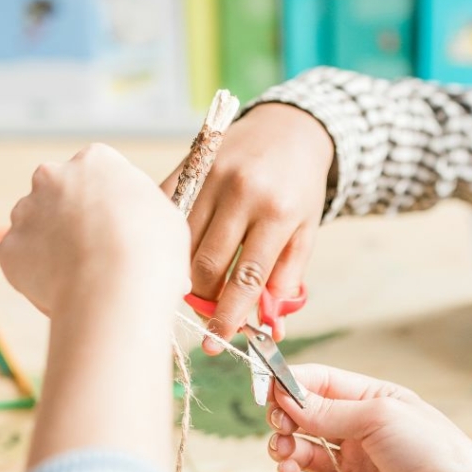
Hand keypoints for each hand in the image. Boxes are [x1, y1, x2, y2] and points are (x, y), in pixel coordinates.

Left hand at [1, 143, 188, 318]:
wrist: (117, 290)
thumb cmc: (152, 252)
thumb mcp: (167, 217)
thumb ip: (143, 208)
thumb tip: (140, 222)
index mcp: (97, 162)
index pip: (99, 169)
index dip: (112, 197)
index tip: (123, 219)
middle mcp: (54, 177)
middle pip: (63, 191)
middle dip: (78, 214)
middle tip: (104, 245)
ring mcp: (26, 211)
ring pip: (41, 224)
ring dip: (59, 243)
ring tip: (91, 273)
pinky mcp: (10, 248)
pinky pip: (26, 259)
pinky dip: (43, 272)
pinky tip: (72, 285)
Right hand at [161, 103, 333, 349]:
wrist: (289, 129)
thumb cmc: (299, 188)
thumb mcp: (305, 231)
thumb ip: (287, 277)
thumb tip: (271, 327)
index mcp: (278, 212)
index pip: (248, 276)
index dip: (230, 313)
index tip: (219, 341)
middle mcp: (242, 192)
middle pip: (208, 263)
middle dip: (203, 300)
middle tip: (206, 318)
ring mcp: (211, 176)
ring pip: (181, 243)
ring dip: (183, 275)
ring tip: (194, 291)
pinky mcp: (189, 166)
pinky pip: (166, 213)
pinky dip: (166, 241)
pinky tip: (173, 257)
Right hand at [266, 364, 471, 471]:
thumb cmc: (433, 453)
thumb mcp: (380, 416)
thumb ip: (329, 411)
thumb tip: (286, 398)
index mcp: (377, 402)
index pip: (324, 384)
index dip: (293, 384)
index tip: (266, 389)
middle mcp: (365, 434)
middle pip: (309, 420)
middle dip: (286, 418)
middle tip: (277, 424)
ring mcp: (358, 471)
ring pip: (306, 456)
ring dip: (285, 450)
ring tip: (282, 452)